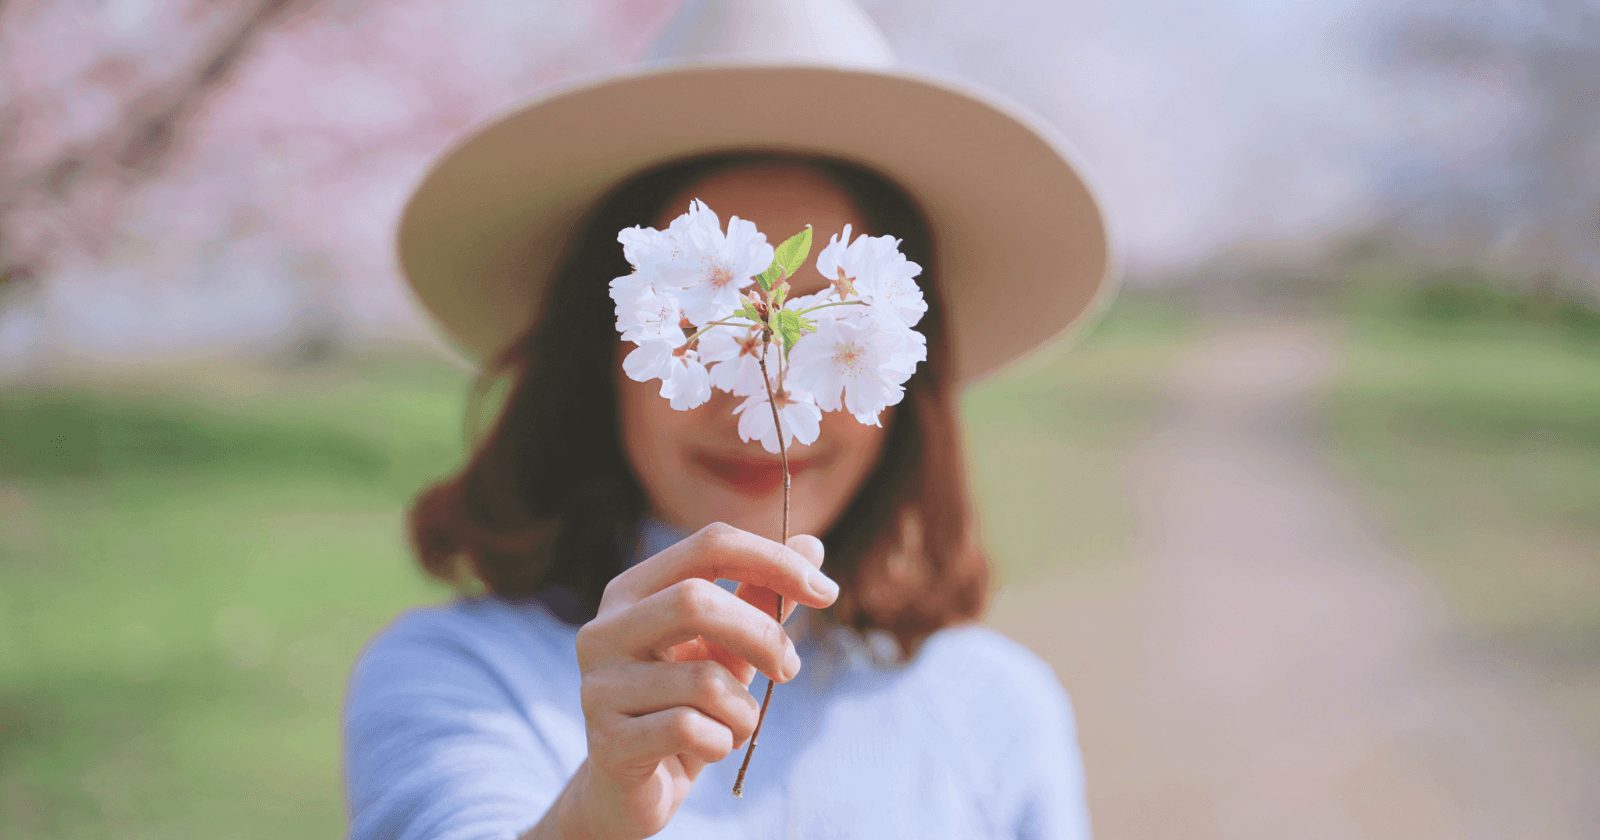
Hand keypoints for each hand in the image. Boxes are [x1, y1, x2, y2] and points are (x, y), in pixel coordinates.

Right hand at [562, 522, 835, 838]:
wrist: (636, 788)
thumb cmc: (686, 704)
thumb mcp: (728, 647)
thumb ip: (762, 597)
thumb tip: (812, 544)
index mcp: (633, 591)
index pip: (709, 545)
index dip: (774, 561)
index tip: (826, 593)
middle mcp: (604, 629)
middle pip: (695, 601)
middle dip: (763, 635)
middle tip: (788, 668)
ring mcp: (599, 686)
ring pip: (703, 680)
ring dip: (744, 709)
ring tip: (735, 724)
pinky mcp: (607, 742)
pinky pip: (690, 730)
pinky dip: (721, 742)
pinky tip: (711, 748)